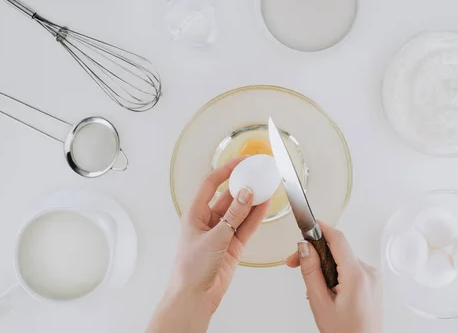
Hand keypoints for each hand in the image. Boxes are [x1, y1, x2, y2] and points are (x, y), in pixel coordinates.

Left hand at [148, 157, 269, 332]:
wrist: (195, 296)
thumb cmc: (191, 268)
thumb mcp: (214, 237)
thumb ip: (233, 215)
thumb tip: (246, 194)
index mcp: (195, 213)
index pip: (211, 184)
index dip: (226, 170)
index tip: (242, 161)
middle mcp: (209, 220)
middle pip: (228, 196)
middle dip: (243, 184)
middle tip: (258, 174)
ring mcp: (222, 232)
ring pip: (240, 211)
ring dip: (253, 200)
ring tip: (267, 186)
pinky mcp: (233, 245)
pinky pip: (246, 226)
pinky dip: (256, 216)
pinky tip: (265, 205)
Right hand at [286, 222, 381, 332]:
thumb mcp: (320, 303)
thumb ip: (311, 272)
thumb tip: (304, 247)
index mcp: (357, 276)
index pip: (338, 239)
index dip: (320, 228)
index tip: (305, 225)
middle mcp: (369, 273)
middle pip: (338, 250)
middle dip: (315, 254)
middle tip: (293, 263)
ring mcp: (373, 279)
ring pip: (343, 260)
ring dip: (324, 266)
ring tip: (311, 288)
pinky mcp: (372, 284)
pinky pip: (350, 270)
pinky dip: (335, 274)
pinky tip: (326, 290)